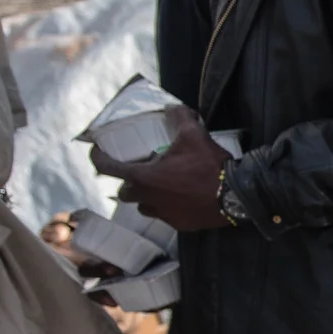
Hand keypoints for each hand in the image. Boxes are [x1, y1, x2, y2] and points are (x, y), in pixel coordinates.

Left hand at [91, 104, 230, 232]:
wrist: (235, 196)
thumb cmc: (208, 166)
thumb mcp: (193, 134)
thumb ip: (178, 118)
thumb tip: (172, 109)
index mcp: (144, 177)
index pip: (108, 168)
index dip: (98, 158)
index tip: (97, 151)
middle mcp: (148, 198)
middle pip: (125, 192)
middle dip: (129, 182)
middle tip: (141, 171)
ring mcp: (163, 214)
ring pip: (144, 206)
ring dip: (147, 196)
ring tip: (161, 186)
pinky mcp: (179, 224)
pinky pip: (166, 215)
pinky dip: (168, 206)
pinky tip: (182, 197)